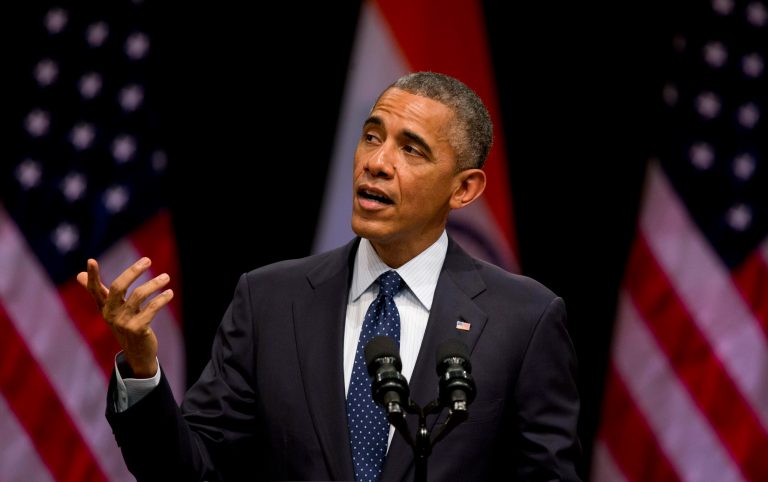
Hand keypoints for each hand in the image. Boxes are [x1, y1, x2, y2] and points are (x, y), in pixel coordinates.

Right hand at [76, 257, 172, 377]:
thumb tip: (78, 275)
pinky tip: (169, 293)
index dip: (93, 276)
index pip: (95, 290)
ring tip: (166, 277)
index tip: (91, 260)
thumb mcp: (111, 310)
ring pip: (139, 295)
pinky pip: (151, 309)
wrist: (137, 354)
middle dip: (133, 271)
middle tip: (148, 260)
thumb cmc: (124, 326)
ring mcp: (123, 322)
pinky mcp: (138, 329)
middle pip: (118, 287)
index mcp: (104, 307)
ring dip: (154, 284)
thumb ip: (99, 292)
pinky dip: (162, 299)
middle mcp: (111, 314)